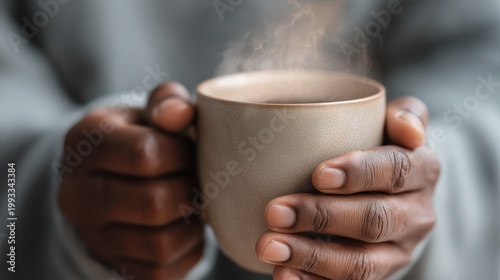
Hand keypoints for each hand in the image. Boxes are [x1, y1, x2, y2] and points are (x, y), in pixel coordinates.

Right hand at [58, 83, 202, 278]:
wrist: (106, 182)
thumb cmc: (137, 140)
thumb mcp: (147, 112)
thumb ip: (167, 102)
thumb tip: (180, 113)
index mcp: (85, 142)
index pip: (144, 154)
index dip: (182, 154)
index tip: (189, 151)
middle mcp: (77, 194)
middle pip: (154, 203)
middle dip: (190, 189)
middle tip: (195, 178)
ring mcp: (92, 235)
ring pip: (161, 243)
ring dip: (192, 222)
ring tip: (192, 202)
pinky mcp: (114, 265)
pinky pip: (163, 269)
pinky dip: (188, 247)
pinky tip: (185, 225)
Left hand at [256, 97, 440, 279]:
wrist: (394, 192)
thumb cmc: (382, 148)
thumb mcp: (397, 124)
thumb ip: (405, 114)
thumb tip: (408, 129)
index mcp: (423, 170)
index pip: (396, 170)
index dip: (359, 174)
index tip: (318, 176)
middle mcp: (417, 214)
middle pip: (374, 220)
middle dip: (321, 218)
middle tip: (274, 212)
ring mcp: (399, 251)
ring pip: (361, 263)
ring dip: (312, 257)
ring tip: (269, 247)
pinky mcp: (379, 273)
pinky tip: (283, 275)